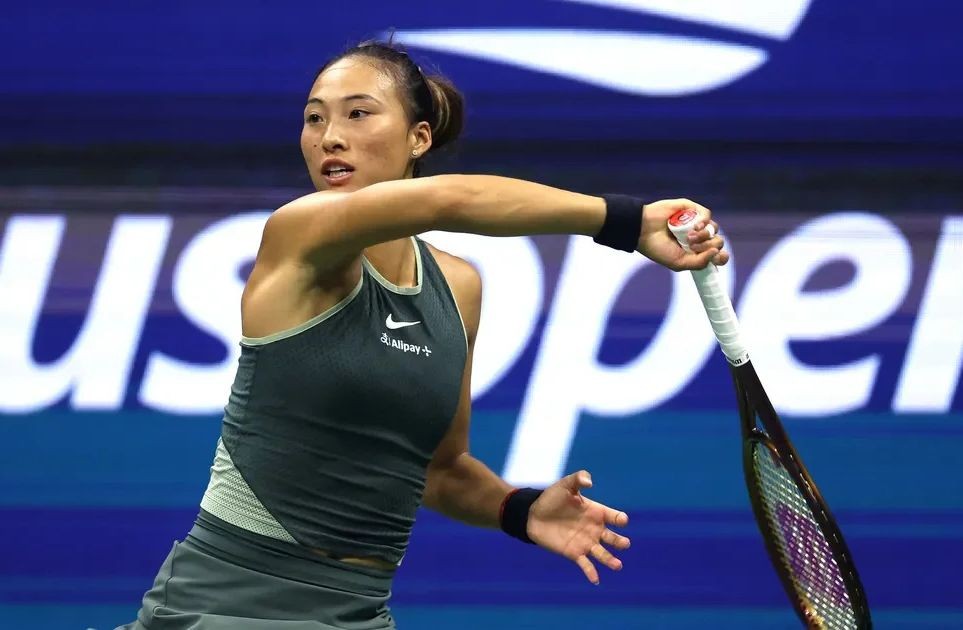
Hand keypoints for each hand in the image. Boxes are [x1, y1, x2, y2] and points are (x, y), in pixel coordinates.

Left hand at [527, 470, 630, 584]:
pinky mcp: (574, 553)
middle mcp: (594, 529)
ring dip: (610, 560)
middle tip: (624, 544)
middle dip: (620, 541)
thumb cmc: (552, 498)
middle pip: (612, 537)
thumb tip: (589, 482)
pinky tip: (595, 580)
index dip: (619, 518)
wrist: (533, 515)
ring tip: (617, 565)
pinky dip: (591, 572)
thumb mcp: (565, 485)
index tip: (621, 520)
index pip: (614, 517)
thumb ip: (578, 479)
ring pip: (602, 554)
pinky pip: (586, 565)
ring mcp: (586, 542)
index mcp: (596, 512)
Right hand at [637, 199, 729, 270]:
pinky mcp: (691, 209)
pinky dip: (704, 221)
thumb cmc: (658, 248)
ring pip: (714, 228)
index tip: (714, 258)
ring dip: (704, 235)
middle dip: (708, 246)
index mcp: (696, 252)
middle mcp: (698, 237)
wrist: (643, 231)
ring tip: (689, 237)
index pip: (718, 255)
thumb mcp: (678, 263)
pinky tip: (694, 226)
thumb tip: (717, 252)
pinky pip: (707, 214)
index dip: (720, 257)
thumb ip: (699, 262)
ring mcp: (696, 223)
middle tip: (692, 247)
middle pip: (718, 241)